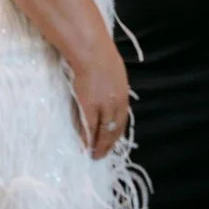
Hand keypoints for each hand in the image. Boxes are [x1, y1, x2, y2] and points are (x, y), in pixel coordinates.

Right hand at [70, 39, 129, 158]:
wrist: (92, 53)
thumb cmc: (102, 59)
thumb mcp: (116, 76)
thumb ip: (114, 90)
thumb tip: (110, 99)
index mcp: (123, 97)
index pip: (122, 121)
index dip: (117, 134)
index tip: (112, 143)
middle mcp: (116, 105)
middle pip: (114, 129)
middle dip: (108, 144)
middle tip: (102, 155)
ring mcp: (103, 107)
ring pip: (103, 131)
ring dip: (99, 145)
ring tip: (94, 155)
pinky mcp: (89, 106)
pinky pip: (89, 127)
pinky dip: (87, 138)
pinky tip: (85, 146)